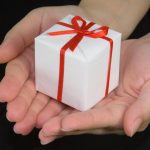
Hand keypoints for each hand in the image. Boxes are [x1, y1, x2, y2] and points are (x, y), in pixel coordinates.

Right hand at [0, 6, 88, 134]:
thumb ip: (19, 35)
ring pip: (44, 102)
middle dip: (21, 105)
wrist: (92, 26)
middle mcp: (42, 74)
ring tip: (29, 125)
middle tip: (16, 118)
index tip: (4, 95)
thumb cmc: (65, 20)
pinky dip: (56, 113)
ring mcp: (58, 83)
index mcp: (31, 59)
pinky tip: (50, 122)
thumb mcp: (39, 20)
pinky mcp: (73, 89)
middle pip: (29, 92)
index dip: (10, 84)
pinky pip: (64, 102)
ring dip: (36, 114)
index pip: (17, 73)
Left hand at [38, 35, 149, 143]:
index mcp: (120, 111)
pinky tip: (48, 102)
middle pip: (82, 119)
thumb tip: (130, 129)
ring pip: (75, 109)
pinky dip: (62, 100)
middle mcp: (106, 107)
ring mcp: (97, 96)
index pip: (98, 120)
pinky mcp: (91, 84)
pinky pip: (75, 94)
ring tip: (39, 122)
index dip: (82, 123)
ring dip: (57, 116)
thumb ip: (143, 109)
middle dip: (63, 126)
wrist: (145, 52)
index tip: (64, 125)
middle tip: (44, 131)